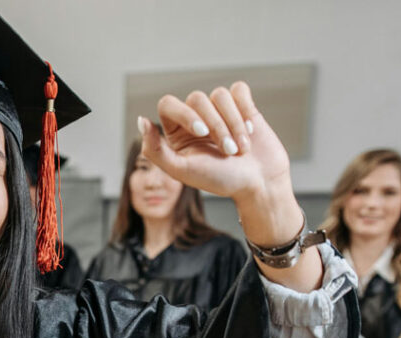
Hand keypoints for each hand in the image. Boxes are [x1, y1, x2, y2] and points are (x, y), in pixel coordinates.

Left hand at [139, 82, 288, 203]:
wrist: (259, 184)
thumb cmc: (220, 180)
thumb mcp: (183, 171)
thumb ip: (155, 150)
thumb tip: (141, 121)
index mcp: (176, 132)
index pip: (168, 104)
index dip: (184, 114)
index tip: (202, 133)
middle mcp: (196, 118)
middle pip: (197, 99)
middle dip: (216, 125)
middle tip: (228, 152)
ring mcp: (219, 110)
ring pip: (220, 95)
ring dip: (234, 123)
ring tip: (242, 149)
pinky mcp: (242, 106)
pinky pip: (239, 90)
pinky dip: (245, 110)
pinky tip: (250, 131)